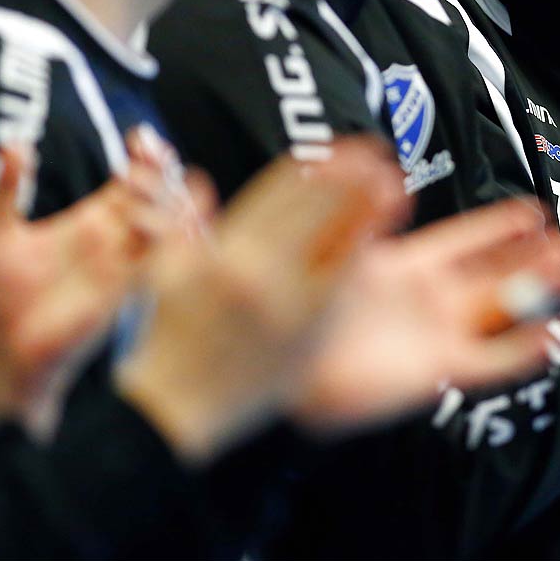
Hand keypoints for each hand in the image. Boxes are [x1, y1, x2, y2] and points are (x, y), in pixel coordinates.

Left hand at [0, 127, 196, 432]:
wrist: (8, 348)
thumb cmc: (5, 293)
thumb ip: (5, 189)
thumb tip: (11, 145)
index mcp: (94, 220)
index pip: (136, 179)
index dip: (148, 156)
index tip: (141, 138)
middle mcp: (117, 240)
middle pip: (161, 197)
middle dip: (160, 175)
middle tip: (137, 165)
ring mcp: (125, 265)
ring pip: (170, 226)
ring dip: (166, 204)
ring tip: (138, 188)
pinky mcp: (123, 292)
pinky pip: (158, 263)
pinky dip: (166, 242)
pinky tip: (154, 224)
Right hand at [115, 139, 410, 463]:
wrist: (173, 412)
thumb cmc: (168, 342)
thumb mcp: (164, 273)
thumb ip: (183, 222)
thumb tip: (195, 179)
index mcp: (225, 253)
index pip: (279, 192)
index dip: (316, 164)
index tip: (339, 148)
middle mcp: (260, 275)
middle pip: (317, 210)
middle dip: (352, 177)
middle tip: (378, 155)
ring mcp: (289, 307)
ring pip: (339, 246)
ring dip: (370, 212)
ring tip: (395, 186)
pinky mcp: (308, 338)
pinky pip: (342, 288)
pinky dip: (361, 257)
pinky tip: (378, 239)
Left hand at [291, 199, 559, 435]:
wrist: (285, 365)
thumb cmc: (303, 309)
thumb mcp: (335, 249)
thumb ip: (364, 215)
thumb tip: (385, 173)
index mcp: (407, 265)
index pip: (466, 239)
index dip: (500, 227)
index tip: (534, 212)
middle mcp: (430, 298)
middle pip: (495, 273)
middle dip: (532, 257)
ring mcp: (438, 333)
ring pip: (501, 307)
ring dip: (536, 289)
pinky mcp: (439, 369)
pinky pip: (490, 360)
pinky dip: (521, 349)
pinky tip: (549, 333)